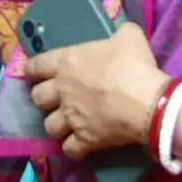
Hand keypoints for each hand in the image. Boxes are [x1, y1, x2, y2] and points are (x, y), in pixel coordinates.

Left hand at [29, 20, 169, 154]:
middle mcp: (63, 90)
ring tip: (66, 124)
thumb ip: (120, 32)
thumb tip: (122, 32)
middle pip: (37, 98)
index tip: (34, 73)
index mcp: (67, 62)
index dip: (33, 70)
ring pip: (49, 126)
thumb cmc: (134, 65)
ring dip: (56, 125)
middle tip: (56, 99)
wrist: (148, 101)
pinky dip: (72, 149)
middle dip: (44, 99)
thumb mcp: (128, 36)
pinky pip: (69, 150)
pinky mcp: (85, 139)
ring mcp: (71, 117)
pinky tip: (79, 146)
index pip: (36, 65)